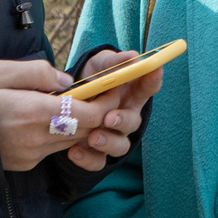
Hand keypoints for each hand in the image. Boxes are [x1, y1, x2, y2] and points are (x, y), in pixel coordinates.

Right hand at [0, 59, 147, 172]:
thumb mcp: (0, 71)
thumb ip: (38, 72)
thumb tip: (68, 81)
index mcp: (33, 112)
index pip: (89, 113)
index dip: (106, 102)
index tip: (114, 87)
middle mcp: (36, 139)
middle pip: (86, 129)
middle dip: (99, 112)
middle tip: (105, 93)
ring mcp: (31, 155)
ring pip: (71, 140)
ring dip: (80, 124)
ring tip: (80, 103)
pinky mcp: (24, 164)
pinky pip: (53, 148)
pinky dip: (59, 134)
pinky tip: (51, 120)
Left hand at [56, 48, 166, 171]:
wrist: (63, 105)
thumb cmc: (87, 81)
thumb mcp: (97, 67)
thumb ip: (112, 62)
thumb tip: (132, 56)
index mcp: (130, 95)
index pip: (147, 88)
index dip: (153, 80)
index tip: (154, 69)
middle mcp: (124, 117)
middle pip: (133, 122)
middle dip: (123, 120)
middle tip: (109, 118)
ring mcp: (112, 137)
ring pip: (120, 146)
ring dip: (108, 142)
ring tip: (92, 137)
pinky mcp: (96, 154)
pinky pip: (98, 162)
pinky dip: (87, 159)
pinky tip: (73, 150)